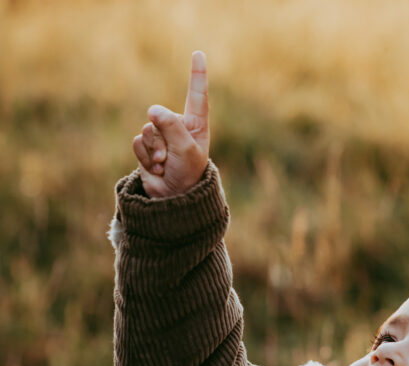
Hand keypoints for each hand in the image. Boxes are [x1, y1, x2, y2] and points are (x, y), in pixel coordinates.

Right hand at [132, 51, 209, 197]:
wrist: (173, 197)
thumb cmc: (187, 173)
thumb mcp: (185, 149)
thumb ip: (170, 126)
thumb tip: (153, 109)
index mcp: (196, 124)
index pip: (197, 95)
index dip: (197, 74)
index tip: (198, 53)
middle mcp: (178, 126)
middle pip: (160, 117)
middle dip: (162, 139)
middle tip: (171, 158)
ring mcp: (162, 136)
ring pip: (147, 130)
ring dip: (154, 150)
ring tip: (166, 164)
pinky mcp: (147, 146)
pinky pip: (138, 142)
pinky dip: (145, 156)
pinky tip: (156, 167)